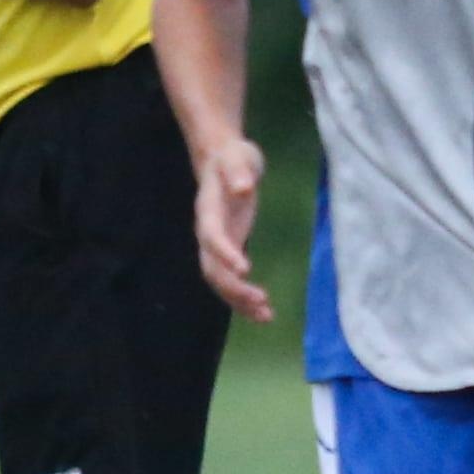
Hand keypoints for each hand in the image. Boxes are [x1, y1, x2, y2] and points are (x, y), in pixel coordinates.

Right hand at [194, 138, 271, 320]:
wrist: (222, 159)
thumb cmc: (231, 157)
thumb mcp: (238, 157)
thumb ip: (238, 172)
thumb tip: (244, 187)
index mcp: (208, 210)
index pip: (211, 235)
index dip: (224, 253)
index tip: (244, 268)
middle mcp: (208, 232)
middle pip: (212, 267)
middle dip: (233, 287)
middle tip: (261, 301)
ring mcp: (217, 243)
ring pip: (220, 280)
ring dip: (239, 301)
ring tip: (265, 316)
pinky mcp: (228, 248)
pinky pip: (230, 279)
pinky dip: (244, 297)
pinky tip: (263, 311)